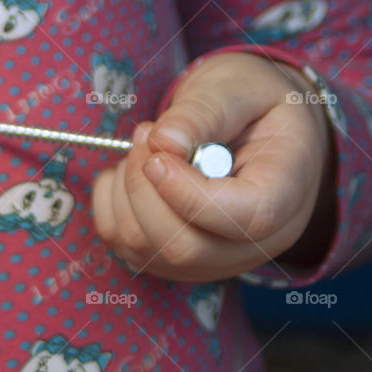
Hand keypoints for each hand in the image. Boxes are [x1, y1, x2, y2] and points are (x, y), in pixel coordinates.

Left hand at [92, 52, 334, 281]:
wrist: (252, 127)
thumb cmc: (252, 105)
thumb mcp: (241, 88)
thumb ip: (204, 112)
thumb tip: (162, 142)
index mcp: (285, 196)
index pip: (242, 220)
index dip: (189, 194)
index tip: (159, 156)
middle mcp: (249, 244)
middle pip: (182, 247)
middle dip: (143, 189)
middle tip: (144, 136)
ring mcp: (206, 260)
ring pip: (143, 248)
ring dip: (123, 191)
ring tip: (144, 146)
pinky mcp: (168, 260)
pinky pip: (121, 244)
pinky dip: (110, 204)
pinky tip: (132, 172)